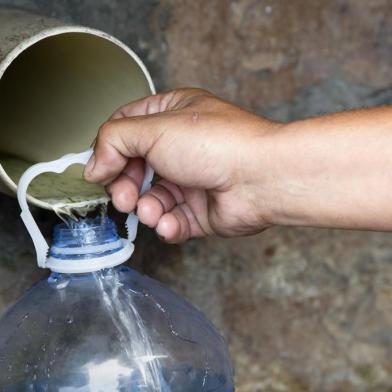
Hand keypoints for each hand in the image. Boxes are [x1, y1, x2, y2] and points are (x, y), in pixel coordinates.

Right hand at [84, 88, 278, 242]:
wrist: (262, 177)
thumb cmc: (218, 144)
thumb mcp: (154, 128)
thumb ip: (115, 141)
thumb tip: (94, 164)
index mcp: (172, 116)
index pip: (126, 129)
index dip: (108, 150)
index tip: (99, 170)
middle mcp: (181, 147)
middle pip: (135, 168)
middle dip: (125, 186)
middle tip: (123, 197)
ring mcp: (192, 180)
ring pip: (152, 199)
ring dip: (146, 209)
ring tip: (150, 212)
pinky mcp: (201, 210)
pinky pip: (173, 221)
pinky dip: (168, 226)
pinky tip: (170, 225)